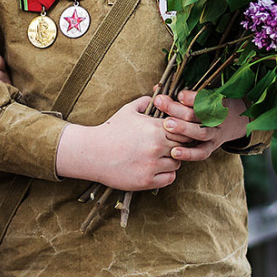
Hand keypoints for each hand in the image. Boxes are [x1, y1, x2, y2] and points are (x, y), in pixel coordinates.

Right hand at [55, 96, 180, 190]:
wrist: (92, 153)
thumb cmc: (110, 130)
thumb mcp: (128, 111)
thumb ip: (145, 102)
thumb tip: (156, 96)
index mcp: (155, 128)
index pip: (184, 129)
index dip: (182, 131)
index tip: (174, 133)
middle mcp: (157, 146)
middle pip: (184, 146)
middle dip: (180, 146)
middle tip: (170, 146)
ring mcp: (152, 164)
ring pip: (177, 163)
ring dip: (172, 160)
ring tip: (161, 158)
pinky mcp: (146, 180)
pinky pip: (169, 178)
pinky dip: (167, 174)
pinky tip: (157, 169)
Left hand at [152, 90, 248, 160]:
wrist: (236, 119)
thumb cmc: (213, 103)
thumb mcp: (207, 93)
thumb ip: (183, 92)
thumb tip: (157, 88)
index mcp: (219, 101)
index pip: (205, 98)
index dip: (192, 97)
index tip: (179, 94)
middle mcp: (218, 118)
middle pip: (198, 114)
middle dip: (177, 108)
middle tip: (161, 103)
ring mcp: (215, 134)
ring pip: (200, 133)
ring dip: (183, 129)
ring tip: (167, 125)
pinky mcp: (212, 147)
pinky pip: (201, 153)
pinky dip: (189, 154)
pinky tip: (174, 152)